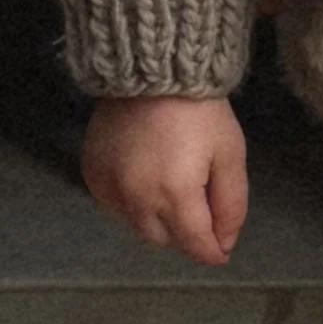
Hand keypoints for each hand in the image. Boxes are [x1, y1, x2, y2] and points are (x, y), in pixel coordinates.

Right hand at [82, 94, 250, 264]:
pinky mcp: (91, 173)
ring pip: (136, 227)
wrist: (152, 71)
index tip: (222, 251)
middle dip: (185, 233)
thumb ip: (231, 205)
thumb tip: (223, 244)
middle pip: (164, 239)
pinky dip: (129, 205)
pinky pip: (112, 207)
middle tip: (199, 206)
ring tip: (171, 191)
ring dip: (157, 221)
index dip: (212, 251)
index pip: (194, 245)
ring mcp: (109, 187)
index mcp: (175, 194)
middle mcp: (137, 198)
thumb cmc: (200, 111)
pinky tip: (143, 181)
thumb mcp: (230, 154)